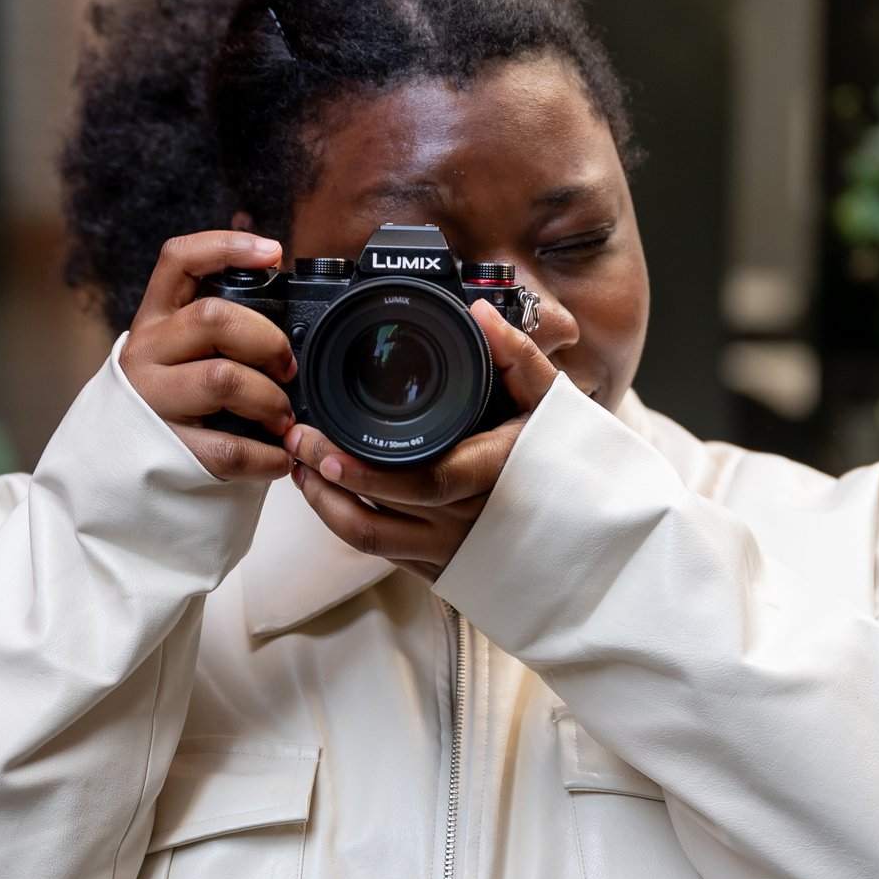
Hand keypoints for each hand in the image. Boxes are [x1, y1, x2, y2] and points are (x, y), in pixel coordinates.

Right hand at [119, 232, 296, 482]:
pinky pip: (228, 447)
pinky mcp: (165, 449)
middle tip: (287, 368)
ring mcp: (151, 400)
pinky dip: (267, 456)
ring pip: (222, 378)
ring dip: (270, 399)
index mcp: (155, 320)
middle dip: (267, 340)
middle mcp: (146, 352)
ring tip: (283, 417)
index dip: (226, 246)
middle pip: (212, 318)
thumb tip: (287, 313)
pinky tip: (276, 458)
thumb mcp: (176, 354)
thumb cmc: (164, 404)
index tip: (272, 252)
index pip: (179, 260)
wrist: (106, 472)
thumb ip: (217, 330)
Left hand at [284, 301, 558, 579]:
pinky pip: (377, 551)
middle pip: (378, 515)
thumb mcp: (551, 404)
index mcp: (489, 477)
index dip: (368, 475)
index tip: (329, 453)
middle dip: (326, 480)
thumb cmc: (561, 462)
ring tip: (300, 465)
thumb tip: (482, 312)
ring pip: (368, 538)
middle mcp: (463, 520)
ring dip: (325, 504)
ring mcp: (446, 548)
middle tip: (299, 440)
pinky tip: (324, 489)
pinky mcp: (435, 565)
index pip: (422, 483)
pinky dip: (342, 520)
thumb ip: (520, 355)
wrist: (579, 532)